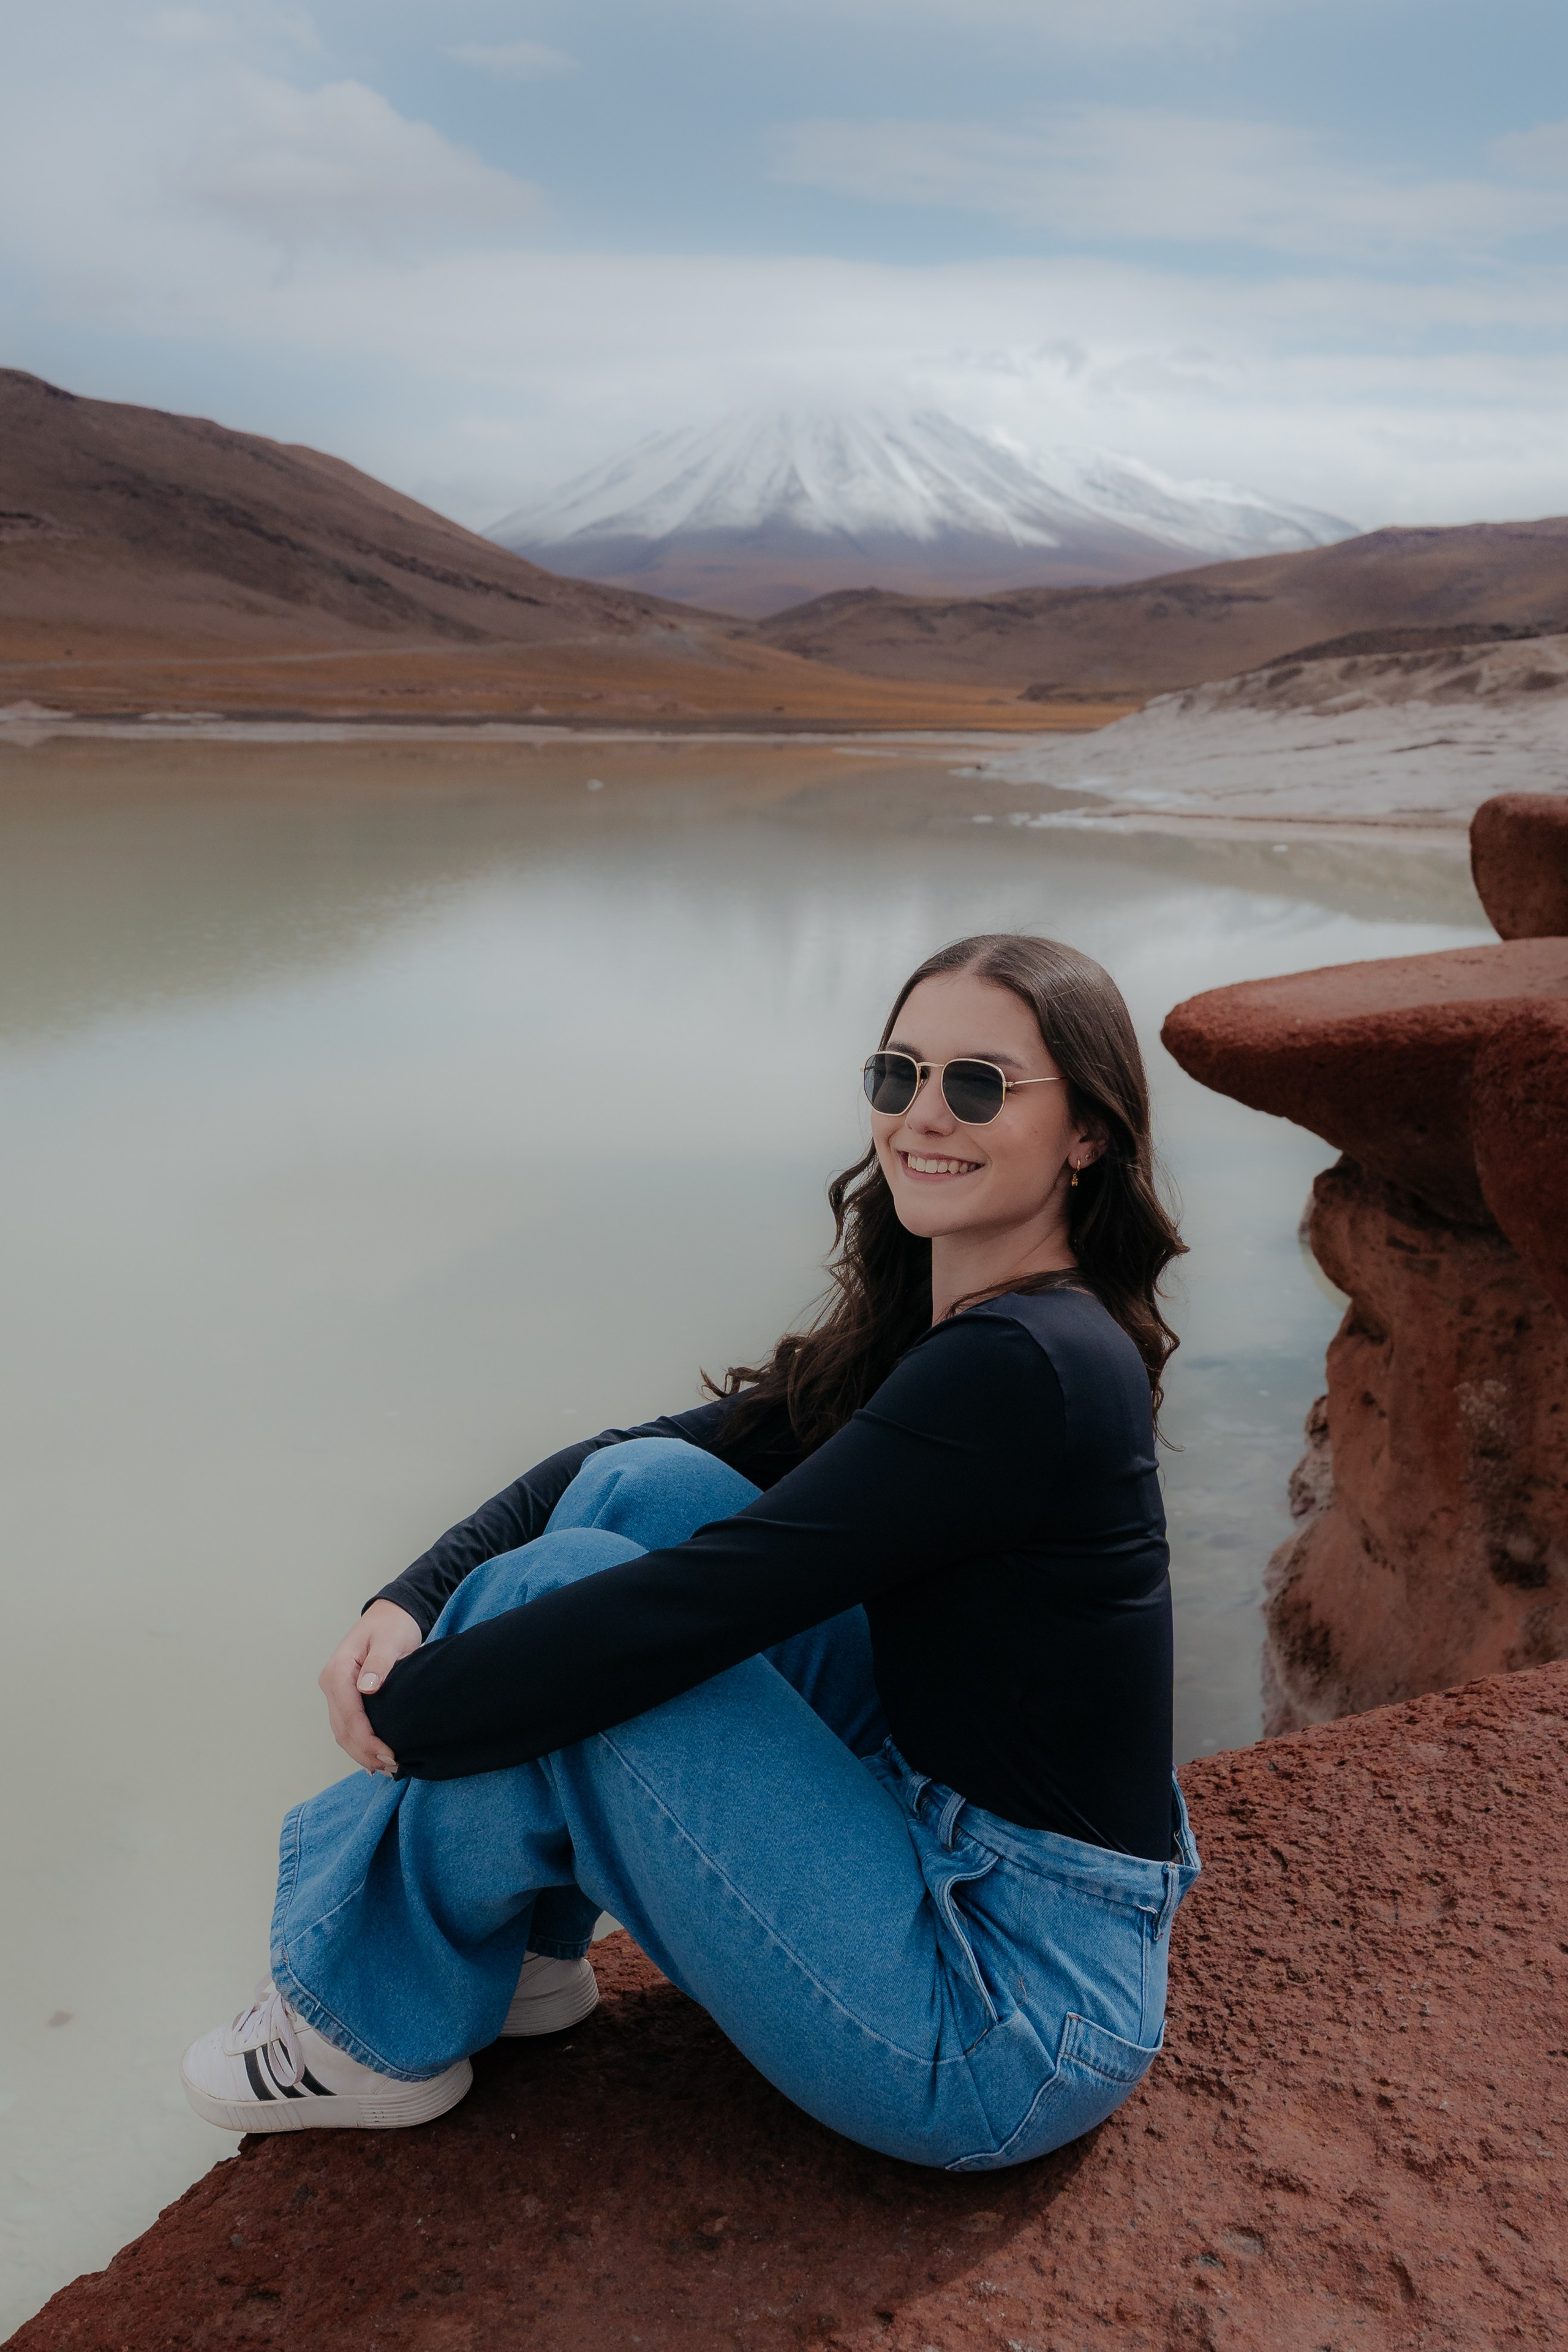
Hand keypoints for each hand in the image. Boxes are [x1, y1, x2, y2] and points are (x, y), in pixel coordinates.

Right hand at [319, 1599, 422, 1774]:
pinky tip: (372, 1761)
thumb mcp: (390, 1640)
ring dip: (361, 1753)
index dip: (367, 1740)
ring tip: (386, 1768)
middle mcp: (331, 1683)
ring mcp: (335, 1691)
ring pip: (342, 1731)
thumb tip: (366, 1688)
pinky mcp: (344, 1696)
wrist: (389, 1615)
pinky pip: (346, 1726)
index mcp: (338, 1671)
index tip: (390, 1755)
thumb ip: (379, 1664)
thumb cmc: (392, 1626)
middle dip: (364, 1752)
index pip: (349, 1716)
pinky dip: (358, 1745)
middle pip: (342, 1729)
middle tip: (392, 1767)